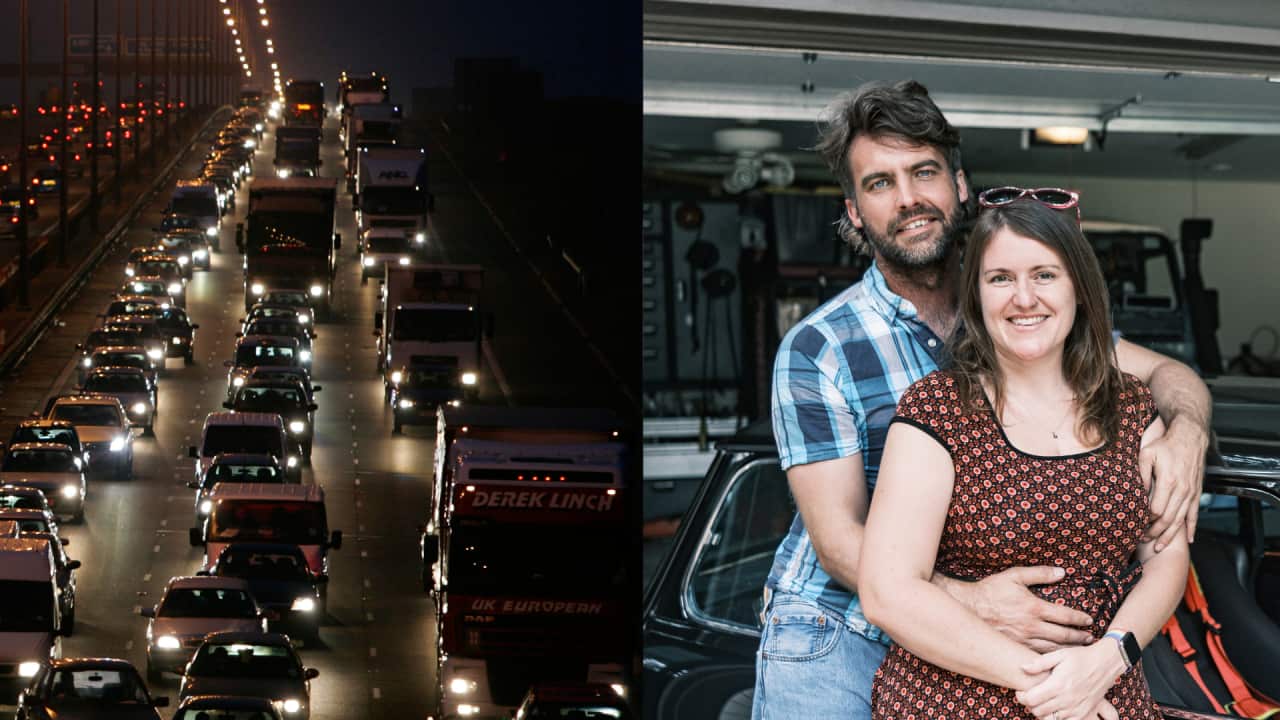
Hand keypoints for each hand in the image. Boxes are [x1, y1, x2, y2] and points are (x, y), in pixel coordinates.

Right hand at [955, 566, 1092, 651]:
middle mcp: (1032, 626)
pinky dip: (1051, 657)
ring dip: (1068, 649)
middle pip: (1063, 635)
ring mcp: (1024, 639)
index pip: (1065, 615)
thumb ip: (1040, 573)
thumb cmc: (991, 590)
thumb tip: (1061, 572)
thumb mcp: (1015, 576)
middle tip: (1089, 639)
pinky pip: (1038, 655)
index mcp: (1035, 607)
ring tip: (1079, 650)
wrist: (969, 607)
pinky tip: (1057, 658)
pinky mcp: (1015, 647)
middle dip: (1079, 637)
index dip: (1080, 619)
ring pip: (1053, 648)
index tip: (1088, 620)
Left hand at [1015, 643, 1126, 719]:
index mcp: (1058, 685)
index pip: (1031, 700)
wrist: (1105, 663)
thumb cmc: (1081, 657)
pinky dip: (1057, 717)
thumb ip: (1039, 663)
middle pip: (1037, 711)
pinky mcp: (1084, 713)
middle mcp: (1066, 699)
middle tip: (1031, 696)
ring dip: (1042, 712)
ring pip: (1049, 719)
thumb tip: (1022, 668)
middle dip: (1030, 704)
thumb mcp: (1059, 654)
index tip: (1021, 691)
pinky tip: (1055, 708)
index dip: (1022, 697)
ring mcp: (1076, 708)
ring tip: (1042, 701)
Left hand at [1140, 416, 1206, 548]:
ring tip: (1159, 547)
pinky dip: (1191, 528)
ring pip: (1181, 520)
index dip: (1145, 520)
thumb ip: (1141, 474)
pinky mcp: (1196, 493)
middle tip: (1142, 540)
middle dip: (1155, 533)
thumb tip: (1135, 493)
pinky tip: (1188, 540)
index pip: (1156, 509)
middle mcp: (1182, 490)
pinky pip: (1195, 514)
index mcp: (1168, 481)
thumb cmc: (1165, 445)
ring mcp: (1191, 492)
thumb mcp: (1146, 454)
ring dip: (1170, 535)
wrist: (1190, 438)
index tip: (1135, 526)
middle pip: (1168, 519)